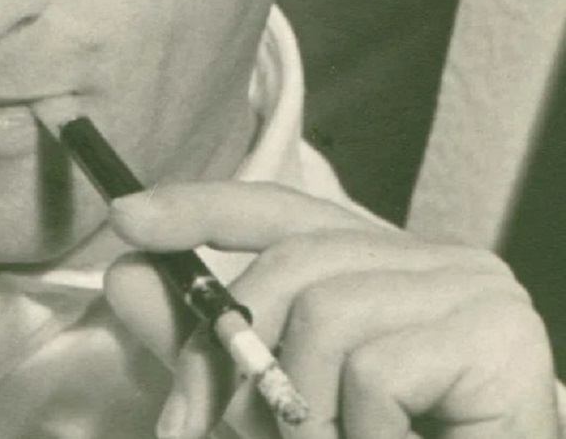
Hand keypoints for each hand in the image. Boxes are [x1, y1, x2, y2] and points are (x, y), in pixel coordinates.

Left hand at [103, 181, 558, 438]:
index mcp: (380, 265)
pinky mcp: (498, 336)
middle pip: (291, 263)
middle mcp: (433, 261)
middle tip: (197, 425)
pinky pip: (373, 369)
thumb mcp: (274, 399)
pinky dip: (351, 432)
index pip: (281, 211)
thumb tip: (126, 277)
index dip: (201, 208)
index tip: (127, 217)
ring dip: (295, 410)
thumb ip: (207, 344)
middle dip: (227, 350)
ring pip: (325, 313)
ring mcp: (471, 291)